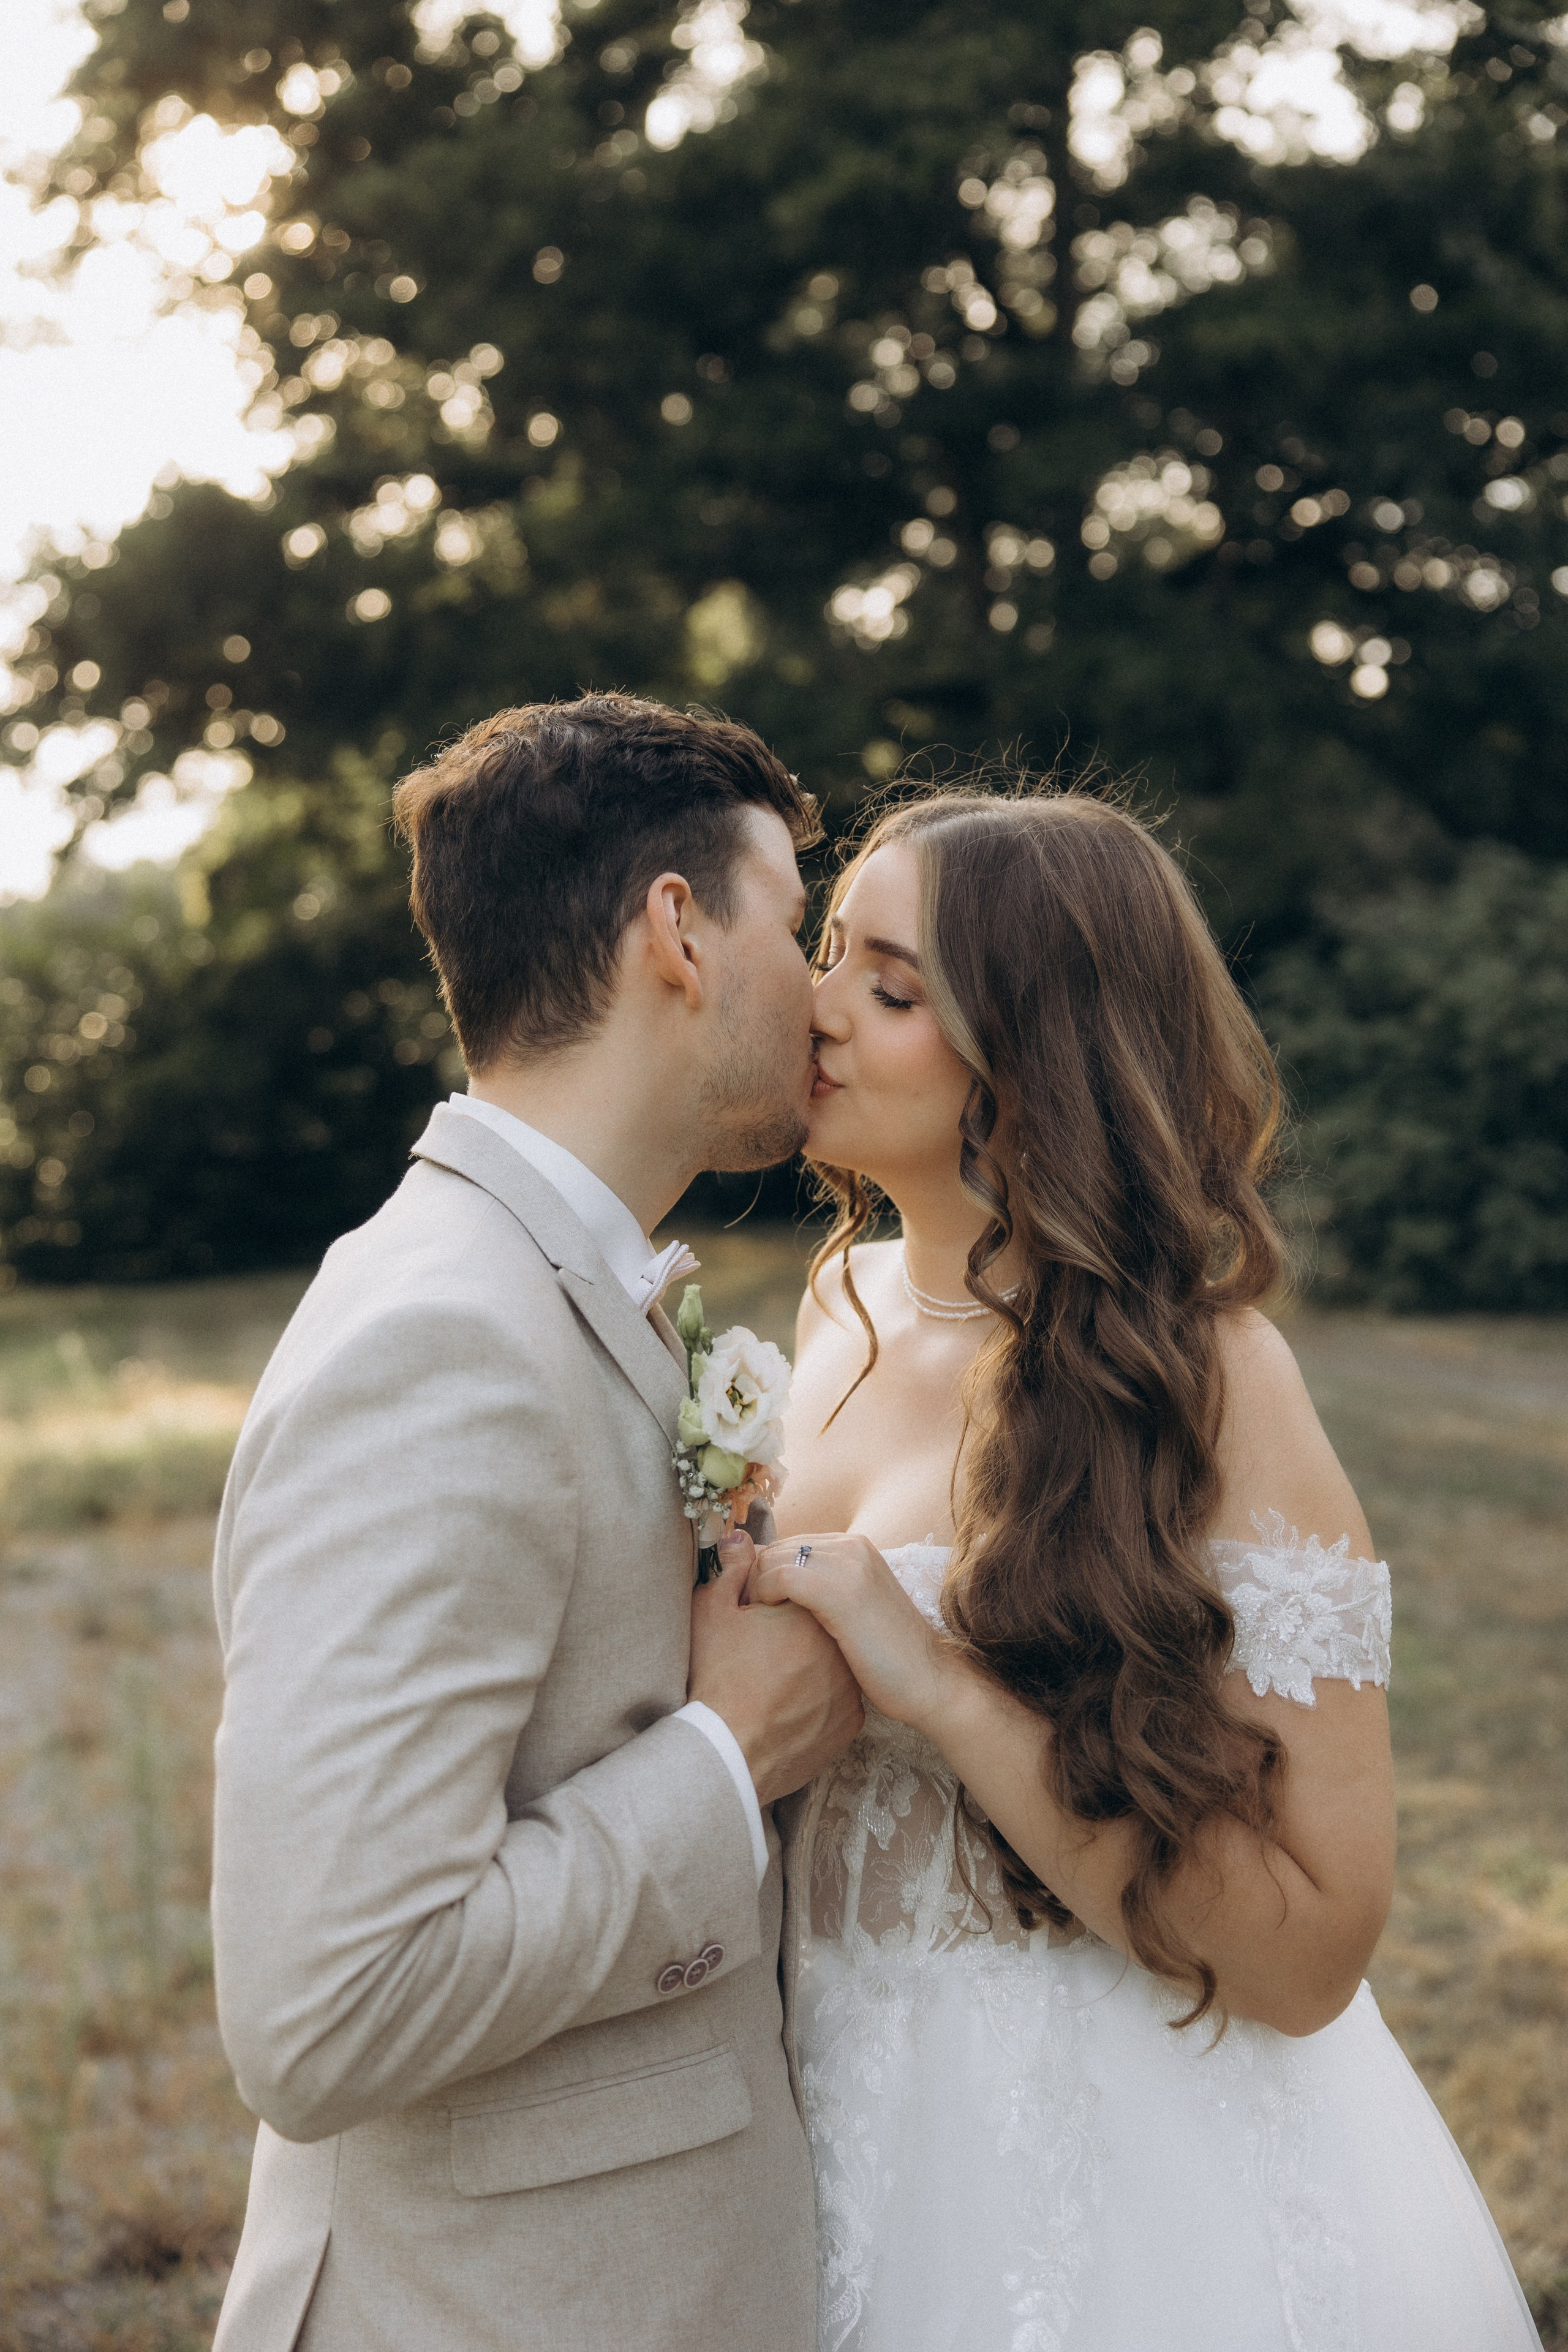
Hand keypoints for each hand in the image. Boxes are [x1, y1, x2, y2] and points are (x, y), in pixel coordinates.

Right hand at [688, 1533, 864, 1803]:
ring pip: (833, 1660)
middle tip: (762, 1649)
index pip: (800, 1586)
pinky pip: (838, 1698)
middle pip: (820, 1622)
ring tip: (774, 1679)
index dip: (771, 1599)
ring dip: (811, 1662)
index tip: (752, 1617)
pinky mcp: (852, 1721)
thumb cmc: (716, 1681)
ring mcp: (852, 1685)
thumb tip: (739, 1537)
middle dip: (796, 1626)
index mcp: (811, 1609)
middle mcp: (841, 1644)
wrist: (727, 1755)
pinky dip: (819, 1697)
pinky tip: (789, 1705)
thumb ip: (731, 1570)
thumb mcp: (713, 1614)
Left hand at [748, 1532, 955, 1733]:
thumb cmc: (888, 1657)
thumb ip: (823, 1591)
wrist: (929, 1681)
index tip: (753, 1608)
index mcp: (854, 1548)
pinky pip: (779, 1578)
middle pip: (774, 1549)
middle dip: (753, 1580)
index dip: (763, 1575)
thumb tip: (777, 1592)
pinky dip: (764, 1597)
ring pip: (771, 1559)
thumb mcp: (854, 1611)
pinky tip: (768, 1624)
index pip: (788, 1546)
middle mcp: (850, 1546)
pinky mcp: (839, 1590)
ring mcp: (847, 1564)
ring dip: (754, 1590)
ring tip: (755, 1625)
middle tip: (747, 1618)